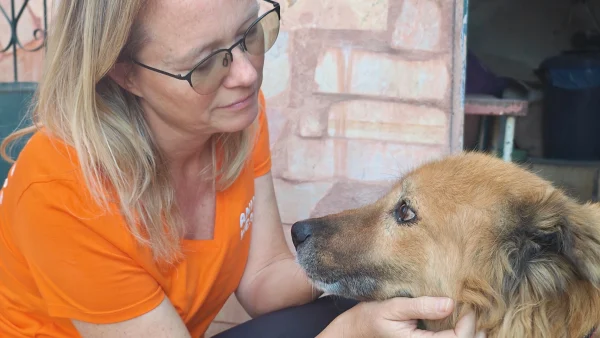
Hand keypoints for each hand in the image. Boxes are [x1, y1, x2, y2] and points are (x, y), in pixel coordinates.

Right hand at [318, 296, 485, 337]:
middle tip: (482, 311)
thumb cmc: (371, 317)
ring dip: (470, 334)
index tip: (471, 304)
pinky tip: (464, 323)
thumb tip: (450, 303)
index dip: (469, 324)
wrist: (355, 330)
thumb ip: (420, 306)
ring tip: (479, 319)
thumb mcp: (394, 307)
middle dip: (475, 332)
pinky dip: (459, 334)